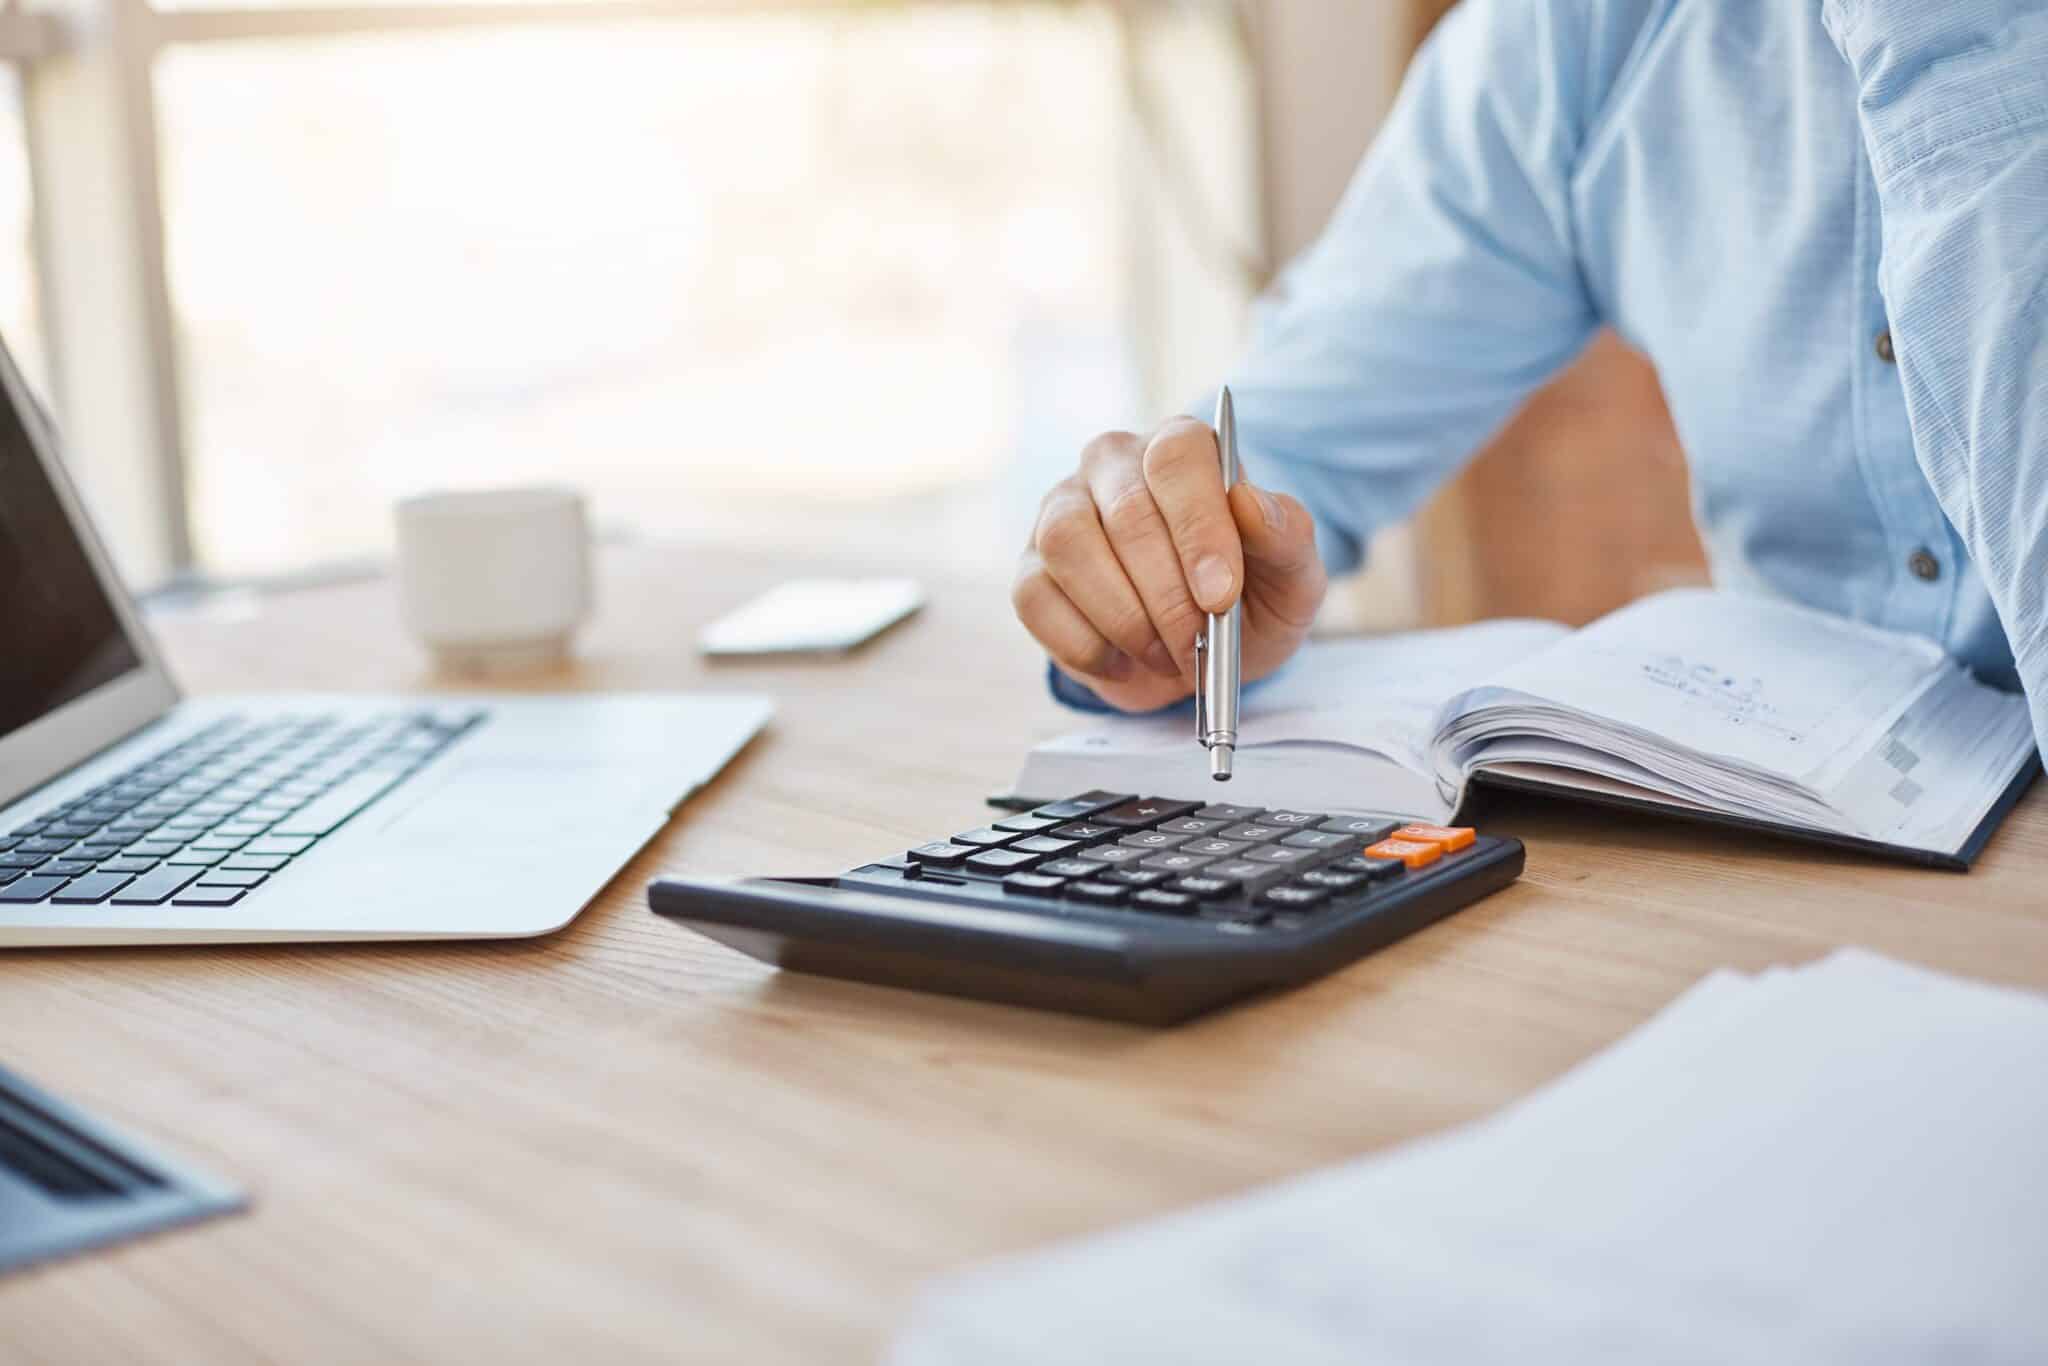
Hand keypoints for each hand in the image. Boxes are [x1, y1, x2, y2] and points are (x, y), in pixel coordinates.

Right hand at [1013, 418, 1327, 711]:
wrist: (1202, 652)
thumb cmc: (1249, 600)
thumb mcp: (1292, 578)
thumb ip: (1286, 536)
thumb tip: (1249, 503)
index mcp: (1181, 447)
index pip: (1177, 457)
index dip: (1198, 527)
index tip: (1221, 595)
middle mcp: (1113, 465)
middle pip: (1126, 511)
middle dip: (1167, 593)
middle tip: (1197, 645)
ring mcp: (1062, 512)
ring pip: (1067, 544)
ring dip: (1122, 615)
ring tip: (1163, 654)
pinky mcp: (1031, 567)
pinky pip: (1034, 597)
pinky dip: (1083, 643)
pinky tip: (1122, 661)